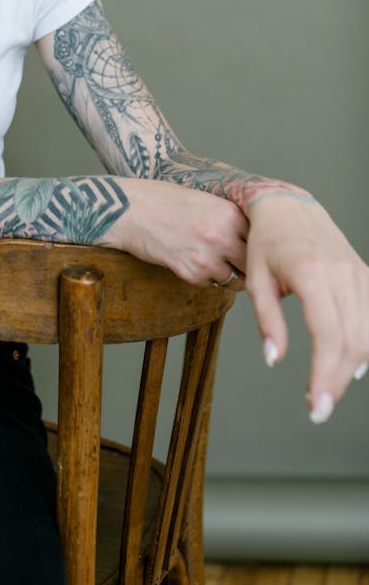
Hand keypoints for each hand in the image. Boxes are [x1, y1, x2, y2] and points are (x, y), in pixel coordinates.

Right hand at [112, 179, 248, 290]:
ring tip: (212, 259)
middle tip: (239, 262)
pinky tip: (191, 259)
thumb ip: (230, 218)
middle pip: (252, 265)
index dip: (257, 247)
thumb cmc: (165, 200)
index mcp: (230, 214)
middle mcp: (222, 237)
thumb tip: (254, 238)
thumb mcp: (205, 200)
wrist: (130, 210)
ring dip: (228, 274)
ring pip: (234, 280)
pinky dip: (205, 277)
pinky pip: (209, 284)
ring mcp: (206, 258)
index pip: (260, 240)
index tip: (254, 249)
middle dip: (248, 266)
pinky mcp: (190, 274)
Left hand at [245, 194, 368, 421]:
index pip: (328, 335)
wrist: (288, 206)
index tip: (315, 407)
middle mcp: (341, 272)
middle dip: (338, 381)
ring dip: (354, 367)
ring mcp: (358, 273)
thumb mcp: (255, 279)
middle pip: (353, 341)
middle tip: (317, 406)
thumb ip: (267, 320)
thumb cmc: (266, 243)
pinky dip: (368, 345)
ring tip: (328, 386)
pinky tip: (354, 364)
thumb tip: (275, 359)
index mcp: (310, 272)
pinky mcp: (366, 275)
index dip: (325, 376)